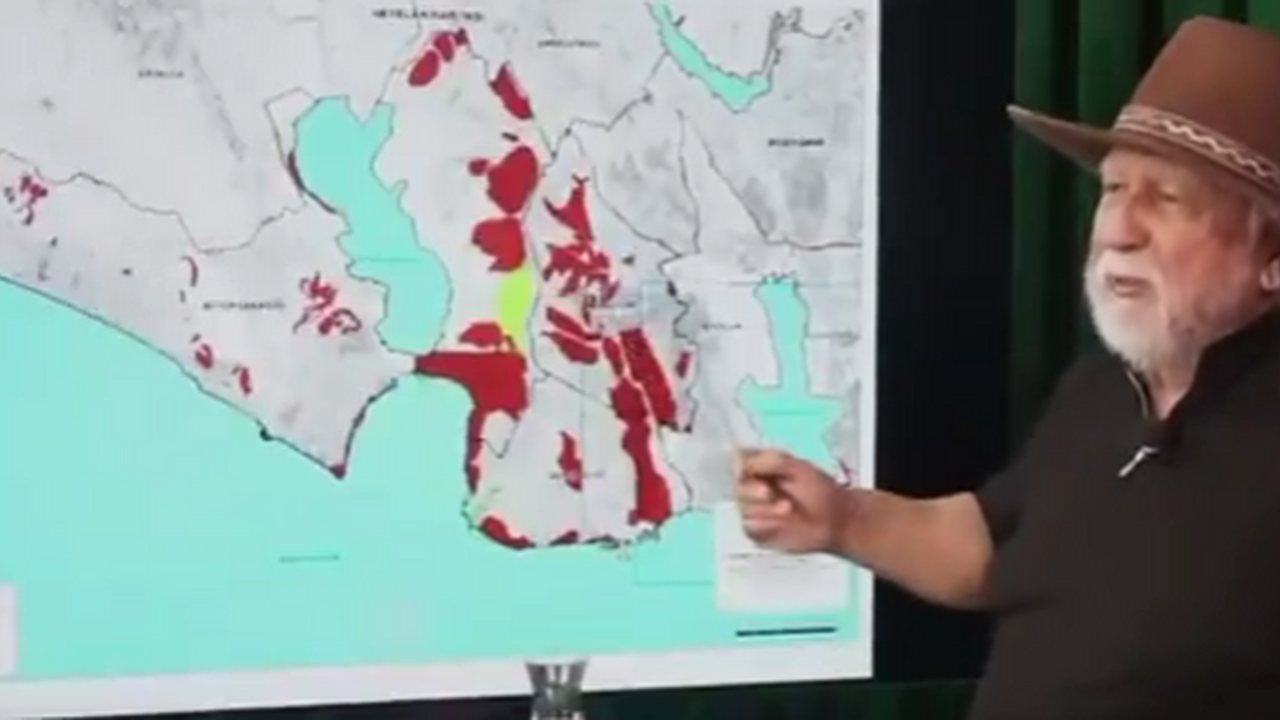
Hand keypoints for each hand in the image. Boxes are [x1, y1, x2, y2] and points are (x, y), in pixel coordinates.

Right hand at [735, 448, 853, 553]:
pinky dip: (764, 525)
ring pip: (743, 509)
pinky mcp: (759, 531)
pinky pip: (749, 527)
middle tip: (768, 492)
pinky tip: (780, 523)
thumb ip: (770, 461)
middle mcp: (754, 487)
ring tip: (787, 509)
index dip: (739, 466)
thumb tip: (743, 461)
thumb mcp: (798, 467)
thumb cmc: (820, 491)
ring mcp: (755, 510)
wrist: (836, 520)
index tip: (747, 469)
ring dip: (764, 509)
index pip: (738, 462)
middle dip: (751, 490)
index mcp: (761, 467)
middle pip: (737, 487)